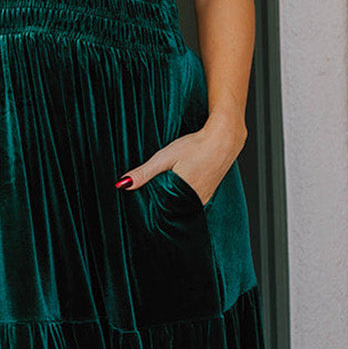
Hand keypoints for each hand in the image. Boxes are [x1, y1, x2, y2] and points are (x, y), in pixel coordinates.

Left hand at [116, 107, 246, 206]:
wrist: (224, 139)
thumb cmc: (196, 146)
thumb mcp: (165, 157)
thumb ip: (144, 173)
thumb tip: (123, 184)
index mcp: (182, 196)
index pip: (159, 210)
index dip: (150, 203)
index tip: (144, 197)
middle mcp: (194, 202)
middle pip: (170, 207)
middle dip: (160, 201)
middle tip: (155, 187)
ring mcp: (203, 199)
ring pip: (180, 204)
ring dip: (171, 197)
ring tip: (168, 182)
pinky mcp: (208, 194)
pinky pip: (190, 200)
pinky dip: (182, 194)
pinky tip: (179, 182)